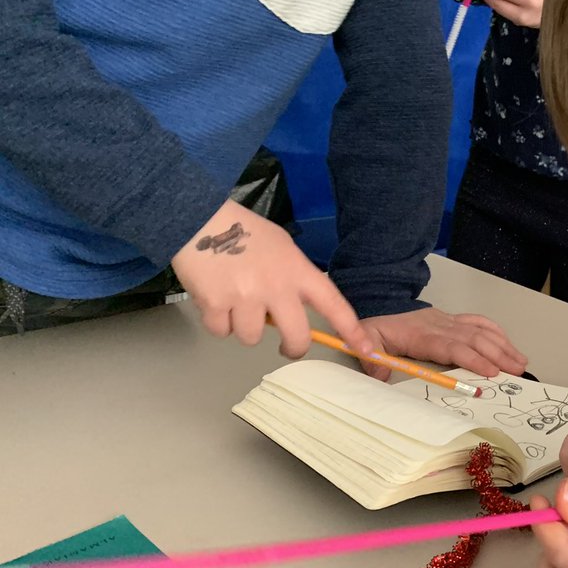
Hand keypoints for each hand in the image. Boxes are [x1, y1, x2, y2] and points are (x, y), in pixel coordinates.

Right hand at [171, 200, 371, 357]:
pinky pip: (221, 331)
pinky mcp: (215, 305)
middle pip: (297, 338)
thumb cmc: (244, 231)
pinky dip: (217, 321)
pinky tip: (214, 298)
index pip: (334, 305)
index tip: (366, 348)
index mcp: (298, 270)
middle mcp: (277, 287)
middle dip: (293, 348)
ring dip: (243, 326)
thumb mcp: (283, 248)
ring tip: (234, 300)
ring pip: (252, 338)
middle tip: (286, 345)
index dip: (351, 330)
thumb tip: (292, 312)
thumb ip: (293, 278)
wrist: (200, 218)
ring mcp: (246, 298)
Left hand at [357, 307, 527, 380]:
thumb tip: (379, 374)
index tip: (490, 372)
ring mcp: (449, 321)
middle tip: (516, 372)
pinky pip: (478, 321)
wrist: (380, 310)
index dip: (473, 359)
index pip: (452, 347)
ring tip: (520, 362)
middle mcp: (440, 325)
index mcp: (421, 334)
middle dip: (498, 355)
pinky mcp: (453, 319)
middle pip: (474, 339)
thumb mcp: (368, 343)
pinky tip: (508, 343)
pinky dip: (496, 331)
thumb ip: (372, 359)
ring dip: (503, 346)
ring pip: (481, 330)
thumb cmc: (378, 331)